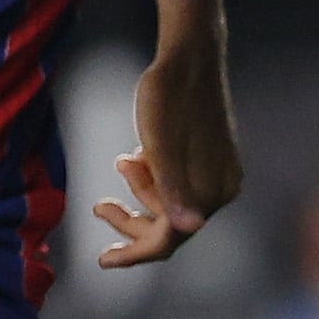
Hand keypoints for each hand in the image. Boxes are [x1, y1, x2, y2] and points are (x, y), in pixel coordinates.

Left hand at [94, 39, 240, 268]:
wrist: (189, 58)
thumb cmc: (168, 98)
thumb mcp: (159, 146)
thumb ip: (170, 189)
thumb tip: (189, 229)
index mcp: (208, 192)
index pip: (168, 240)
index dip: (134, 253)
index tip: (102, 261)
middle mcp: (220, 190)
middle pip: (169, 227)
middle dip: (131, 220)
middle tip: (98, 206)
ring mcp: (219, 175)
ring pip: (171, 205)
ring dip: (139, 193)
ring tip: (120, 163)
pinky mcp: (212, 160)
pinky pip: (178, 185)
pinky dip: (152, 178)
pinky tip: (136, 157)